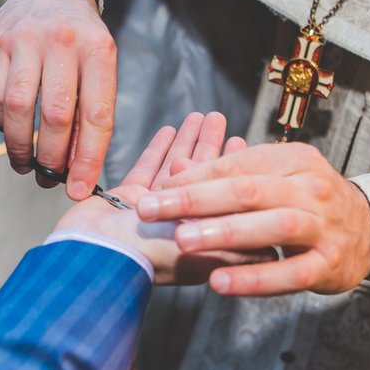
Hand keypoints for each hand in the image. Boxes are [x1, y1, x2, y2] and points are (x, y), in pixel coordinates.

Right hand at [0, 0, 116, 199]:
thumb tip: (77, 167)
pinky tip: (11, 131)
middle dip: (52, 158)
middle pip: (56, 116)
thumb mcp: (98, 66)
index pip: (96, 115)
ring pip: (19, 109)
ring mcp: (25, 40)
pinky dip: (1, 124)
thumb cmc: (80, 39)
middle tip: (49, 178)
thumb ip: (91, 112)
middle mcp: (62, 42)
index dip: (88, 159)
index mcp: (98, 50)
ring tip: (26, 164)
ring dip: (21, 147)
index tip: (78, 188)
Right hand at [54, 111, 258, 283]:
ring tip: (201, 115)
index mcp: (202, 240)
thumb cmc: (153, 254)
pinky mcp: (127, 199)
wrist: (97, 252)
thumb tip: (271, 235)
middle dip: (213, 148)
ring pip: (176, 170)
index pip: (226, 201)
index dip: (237, 173)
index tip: (244, 146)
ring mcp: (153, 212)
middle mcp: (181, 224)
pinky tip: (168, 129)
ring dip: (189, 142)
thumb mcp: (210, 248)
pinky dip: (158, 150)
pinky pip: (146, 169)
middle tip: (221, 119)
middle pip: (203, 179)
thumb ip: (239, 238)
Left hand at [135, 142, 369, 294]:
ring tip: (184, 241)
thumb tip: (175, 169)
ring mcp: (322, 226)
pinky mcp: (329, 263)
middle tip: (151, 210)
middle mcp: (309, 188)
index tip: (154, 191)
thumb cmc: (310, 202)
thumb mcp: (275, 178)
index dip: (192, 179)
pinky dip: (254, 278)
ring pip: (271, 226)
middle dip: (194, 200)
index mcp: (292, 160)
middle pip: (246, 191)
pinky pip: (289, 272)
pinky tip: (220, 283)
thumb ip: (228, 175)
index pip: (235, 167)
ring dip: (224, 233)